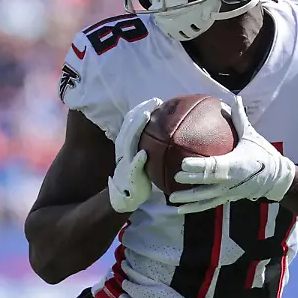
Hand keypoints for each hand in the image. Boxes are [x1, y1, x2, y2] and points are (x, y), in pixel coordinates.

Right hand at [108, 97, 161, 213]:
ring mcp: (126, 161)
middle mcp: (124, 149)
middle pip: (130, 125)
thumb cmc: (139, 175)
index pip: (133, 121)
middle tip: (156, 102)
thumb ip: (153, 145)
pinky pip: (132, 166)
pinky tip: (143, 154)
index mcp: (127, 143)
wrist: (127, 196)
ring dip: (136, 127)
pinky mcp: (129, 175)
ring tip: (147, 115)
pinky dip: (137, 159)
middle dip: (141, 111)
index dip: (143, 109)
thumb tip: (172, 134)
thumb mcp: (145, 157)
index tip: (157, 101)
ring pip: (128, 140)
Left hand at [169, 96, 294, 212]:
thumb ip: (239, 118)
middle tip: (175, 176)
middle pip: (208, 182)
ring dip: (189, 199)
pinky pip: (208, 204)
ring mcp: (229, 191)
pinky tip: (179, 210)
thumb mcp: (252, 136)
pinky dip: (194, 208)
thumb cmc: (264, 155)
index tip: (184, 163)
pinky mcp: (227, 198)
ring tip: (172, 198)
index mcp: (236, 164)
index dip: (199, 166)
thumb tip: (234, 98)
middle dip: (191, 179)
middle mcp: (231, 181)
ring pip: (206, 198)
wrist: (278, 179)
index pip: (214, 166)